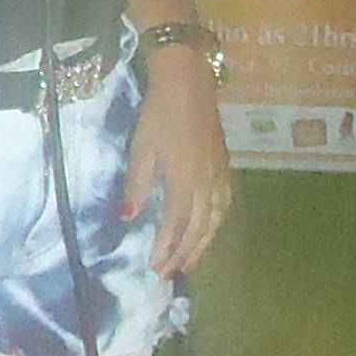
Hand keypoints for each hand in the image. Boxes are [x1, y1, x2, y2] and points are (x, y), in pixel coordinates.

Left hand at [123, 45, 233, 275]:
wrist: (189, 82)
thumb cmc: (159, 114)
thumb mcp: (141, 149)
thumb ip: (137, 185)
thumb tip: (129, 217)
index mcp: (184, 179)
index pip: (176, 223)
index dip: (166, 247)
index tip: (155, 266)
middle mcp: (207, 182)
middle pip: (199, 227)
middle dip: (184, 253)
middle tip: (169, 273)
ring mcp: (220, 174)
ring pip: (216, 219)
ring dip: (203, 243)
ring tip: (190, 262)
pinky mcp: (225, 165)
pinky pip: (226, 203)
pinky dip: (218, 223)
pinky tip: (211, 230)